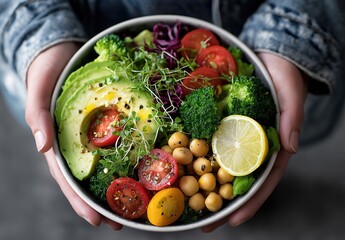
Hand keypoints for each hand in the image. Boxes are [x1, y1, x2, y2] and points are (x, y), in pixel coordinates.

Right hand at [25, 42, 121, 229]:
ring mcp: (94, 135)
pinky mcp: (108, 122)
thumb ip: (37, 116)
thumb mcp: (38, 90)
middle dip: (105, 202)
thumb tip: (41, 148)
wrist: (63, 53)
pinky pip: (119, 142)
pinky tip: (143, 168)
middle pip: (90, 180)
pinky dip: (129, 157)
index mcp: (59, 143)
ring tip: (137, 206)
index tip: (97, 220)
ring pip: (106, 165)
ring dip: (120, 185)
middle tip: (123, 223)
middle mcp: (78, 144)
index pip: (68, 179)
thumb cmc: (47, 72)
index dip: (80, 201)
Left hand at [202, 52, 307, 231]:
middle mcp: (247, 145)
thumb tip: (291, 148)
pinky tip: (178, 166)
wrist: (265, 56)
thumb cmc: (282, 76)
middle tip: (202, 223)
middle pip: (234, 179)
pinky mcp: (217, 123)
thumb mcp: (291, 93)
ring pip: (216, 165)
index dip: (249, 202)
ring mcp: (230, 136)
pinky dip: (193, 155)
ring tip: (185, 206)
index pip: (261, 180)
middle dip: (219, 202)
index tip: (233, 220)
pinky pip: (204, 141)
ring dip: (201, 184)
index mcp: (269, 145)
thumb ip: (292, 118)